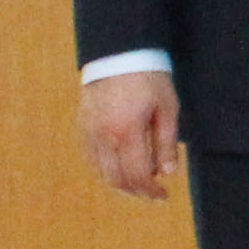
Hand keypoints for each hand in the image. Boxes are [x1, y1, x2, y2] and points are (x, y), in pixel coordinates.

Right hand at [83, 71, 182, 200]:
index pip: (137, 175)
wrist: (118, 52)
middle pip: (116, 179)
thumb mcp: (167, 107)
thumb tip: (167, 173)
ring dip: (120, 183)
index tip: (162, 196)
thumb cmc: (149, 77)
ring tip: (139, 184)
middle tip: (153, 194)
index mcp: (126, 131)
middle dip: (136, 191)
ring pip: (101, 171)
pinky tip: (120, 168)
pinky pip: (91, 158)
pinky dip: (105, 169)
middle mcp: (103, 136)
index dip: (150, 191)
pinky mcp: (82, 126)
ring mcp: (89, 132)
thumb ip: (166, 142)